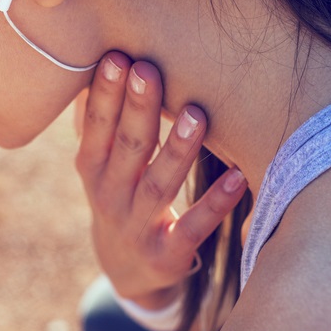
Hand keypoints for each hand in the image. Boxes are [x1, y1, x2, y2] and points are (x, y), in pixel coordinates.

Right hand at [75, 52, 247, 309]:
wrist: (127, 272)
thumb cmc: (120, 199)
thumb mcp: (99, 167)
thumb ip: (99, 125)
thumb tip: (98, 67)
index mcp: (92, 172)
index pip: (96, 130)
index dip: (105, 96)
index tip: (118, 58)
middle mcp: (110, 199)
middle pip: (126, 151)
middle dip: (137, 111)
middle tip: (149, 71)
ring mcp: (138, 229)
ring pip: (158, 186)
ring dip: (177, 151)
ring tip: (197, 115)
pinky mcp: (168, 254)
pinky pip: (194, 227)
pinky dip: (216, 203)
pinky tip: (238, 177)